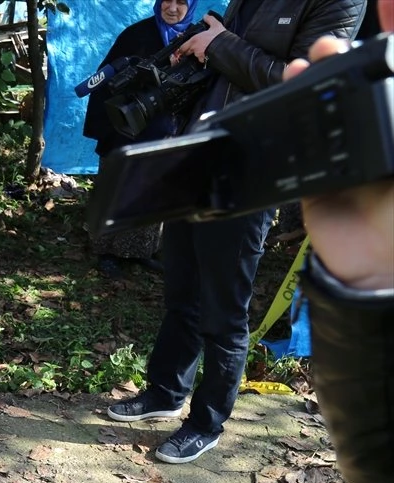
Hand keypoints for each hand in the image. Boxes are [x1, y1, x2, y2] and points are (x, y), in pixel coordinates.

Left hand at [173, 13, 224, 63]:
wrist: (226, 47)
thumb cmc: (219, 36)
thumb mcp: (215, 25)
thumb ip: (209, 20)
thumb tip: (206, 16)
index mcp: (194, 40)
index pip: (182, 47)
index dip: (183, 48)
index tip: (184, 47)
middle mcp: (194, 49)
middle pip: (188, 52)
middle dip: (190, 51)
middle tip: (195, 47)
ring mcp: (199, 56)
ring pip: (195, 56)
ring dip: (198, 53)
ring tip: (204, 49)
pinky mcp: (204, 61)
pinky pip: (202, 60)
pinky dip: (203, 58)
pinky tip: (208, 54)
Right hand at [288, 36, 393, 290]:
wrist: (380, 271)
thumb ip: (393, 121)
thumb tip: (393, 74)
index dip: (386, 53)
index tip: (380, 21)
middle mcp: (379, 143)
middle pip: (358, 94)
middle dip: (346, 64)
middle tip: (333, 46)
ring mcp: (346, 160)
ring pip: (329, 111)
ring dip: (315, 83)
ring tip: (310, 60)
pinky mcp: (313, 179)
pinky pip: (299, 144)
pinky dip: (288, 119)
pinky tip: (285, 96)